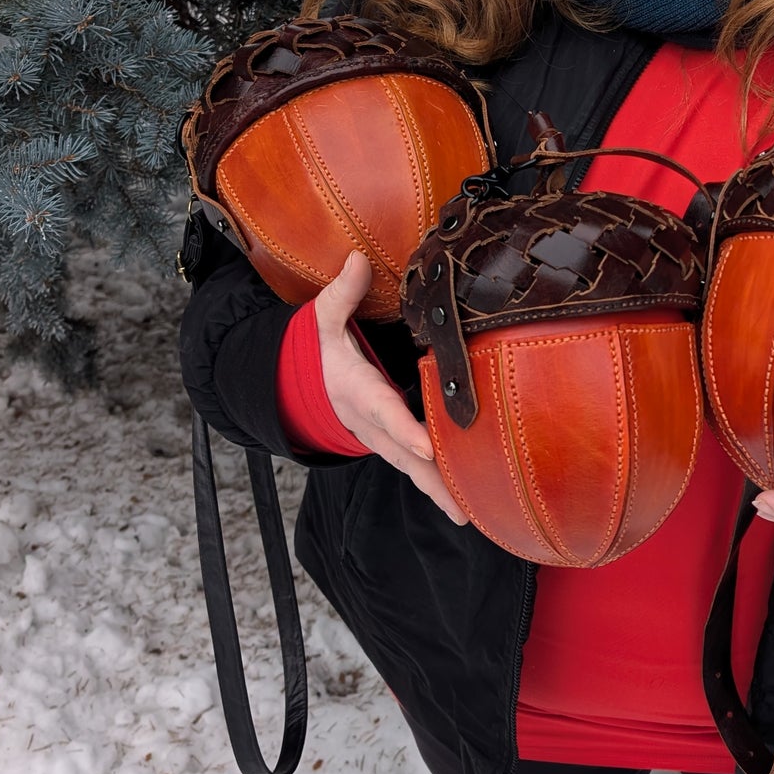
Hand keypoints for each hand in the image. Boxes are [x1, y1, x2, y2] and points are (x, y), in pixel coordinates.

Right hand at [314, 252, 467, 525]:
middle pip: (403, 453)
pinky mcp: (394, 447)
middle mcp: (370, 422)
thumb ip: (341, 294)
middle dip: (430, 476)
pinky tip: (467, 505)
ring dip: (438, 491)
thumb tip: (357, 259)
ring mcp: (382, 440)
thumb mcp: (323, 320)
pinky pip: (417, 471)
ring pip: (412, 470)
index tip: (426, 446)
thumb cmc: (324, 351)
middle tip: (460, 501)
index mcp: (357, 390)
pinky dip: (439, 489)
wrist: (304, 388)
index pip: (382, 410)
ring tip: (469, 513)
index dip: (403, 429)